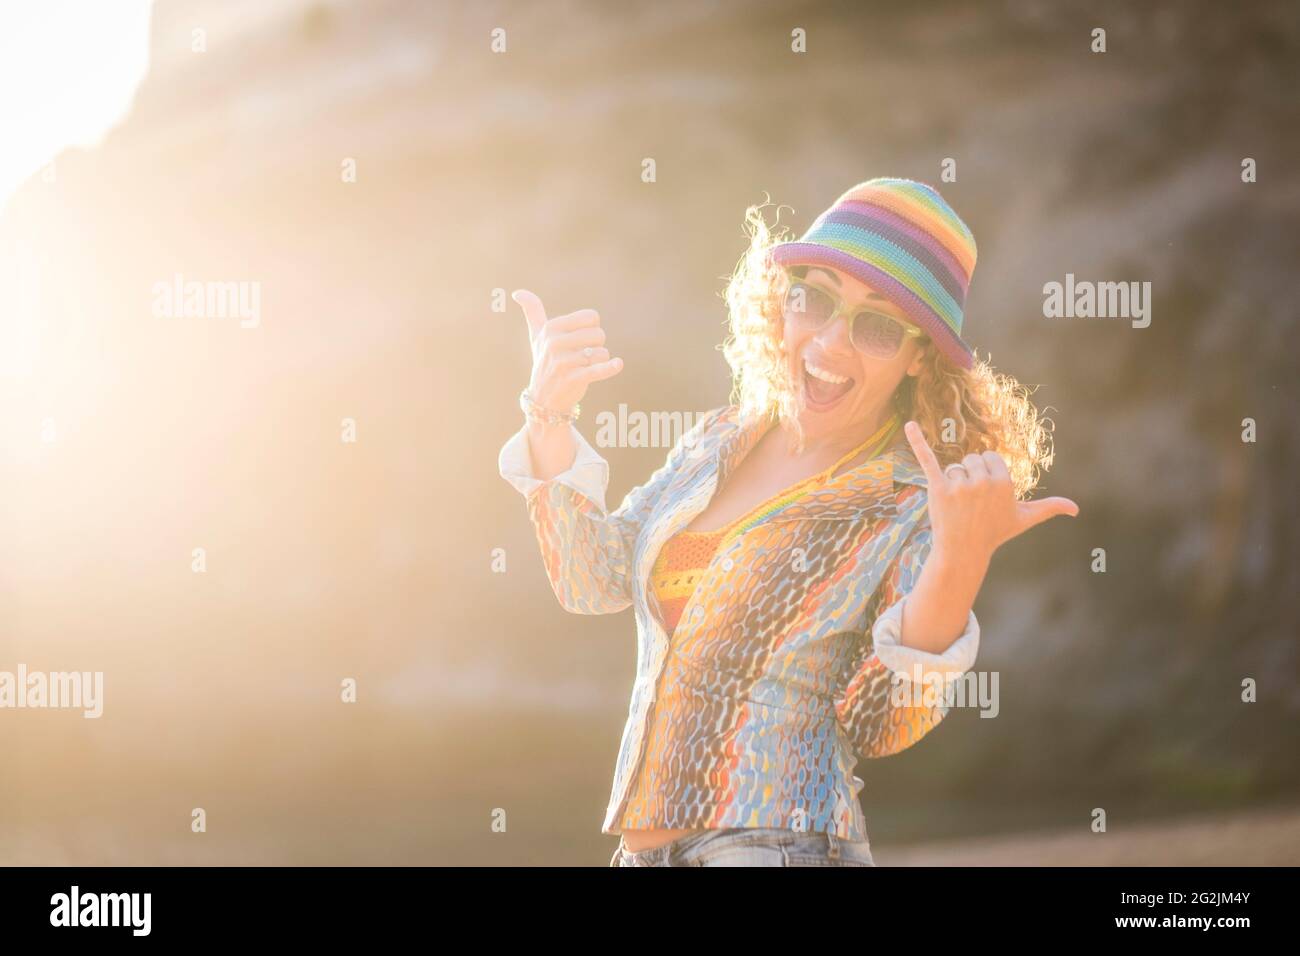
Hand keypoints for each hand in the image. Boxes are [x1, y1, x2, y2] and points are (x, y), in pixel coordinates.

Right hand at [513, 289, 623, 412]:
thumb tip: (517, 292)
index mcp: (551, 328)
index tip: (579, 340)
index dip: (591, 329)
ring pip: (602, 352)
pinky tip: (617, 364)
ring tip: (583, 368)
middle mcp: (555, 343)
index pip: (591, 317)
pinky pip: (597, 370)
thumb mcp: (536, 336)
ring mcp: (563, 362)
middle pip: (599, 334)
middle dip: (596, 346)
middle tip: (581, 358)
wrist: (543, 400)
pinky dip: (610, 368)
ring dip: (599, 362)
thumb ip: (532, 311)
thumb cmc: (544, 362)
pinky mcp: (573, 379)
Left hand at [903, 420, 1077, 563]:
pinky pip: (927, 459)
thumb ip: (1049, 508)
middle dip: (970, 477)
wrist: (963, 550)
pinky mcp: (937, 488)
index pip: (990, 458)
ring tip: (957, 505)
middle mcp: (983, 482)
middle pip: (972, 460)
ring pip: (955, 467)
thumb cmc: (995, 532)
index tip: (986, 496)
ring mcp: (960, 485)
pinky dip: (917, 441)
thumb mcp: (1024, 519)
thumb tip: (1077, 508)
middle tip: (971, 503)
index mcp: (1004, 482)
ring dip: (954, 482)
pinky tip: (909, 424)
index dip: (987, 474)